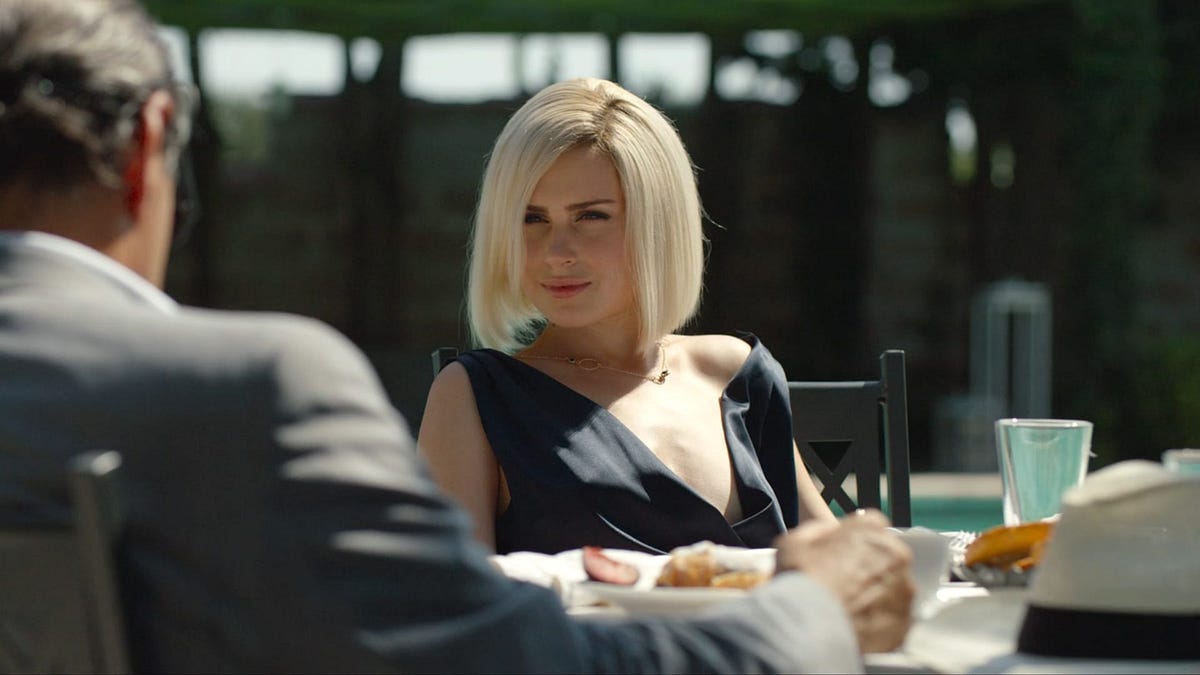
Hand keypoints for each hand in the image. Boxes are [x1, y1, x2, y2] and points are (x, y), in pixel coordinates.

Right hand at [774, 509, 913, 652]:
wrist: (810, 628)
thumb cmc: (801, 582)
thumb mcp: (793, 542)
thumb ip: (817, 530)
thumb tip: (828, 531)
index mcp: (871, 531)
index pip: (871, 524)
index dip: (855, 538)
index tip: (843, 552)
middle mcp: (896, 557)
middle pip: (885, 556)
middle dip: (869, 565)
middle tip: (844, 582)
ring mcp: (903, 591)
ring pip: (892, 586)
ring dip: (876, 593)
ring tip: (849, 607)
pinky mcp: (905, 621)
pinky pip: (893, 616)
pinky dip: (878, 619)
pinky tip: (856, 623)